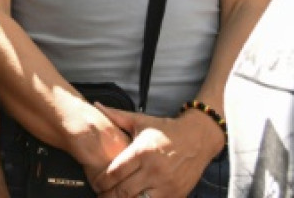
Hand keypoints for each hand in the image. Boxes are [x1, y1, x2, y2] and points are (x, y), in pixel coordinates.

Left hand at [90, 105, 222, 197]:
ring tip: (116, 197)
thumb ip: (116, 116)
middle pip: (123, 192)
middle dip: (108, 196)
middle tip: (101, 195)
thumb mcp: (140, 121)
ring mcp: (166, 185)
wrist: (198, 138)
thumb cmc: (166, 130)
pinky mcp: (177, 195)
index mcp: (141, 152)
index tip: (96, 183)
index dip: (101, 181)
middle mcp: (153, 170)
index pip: (114, 173)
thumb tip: (96, 105)